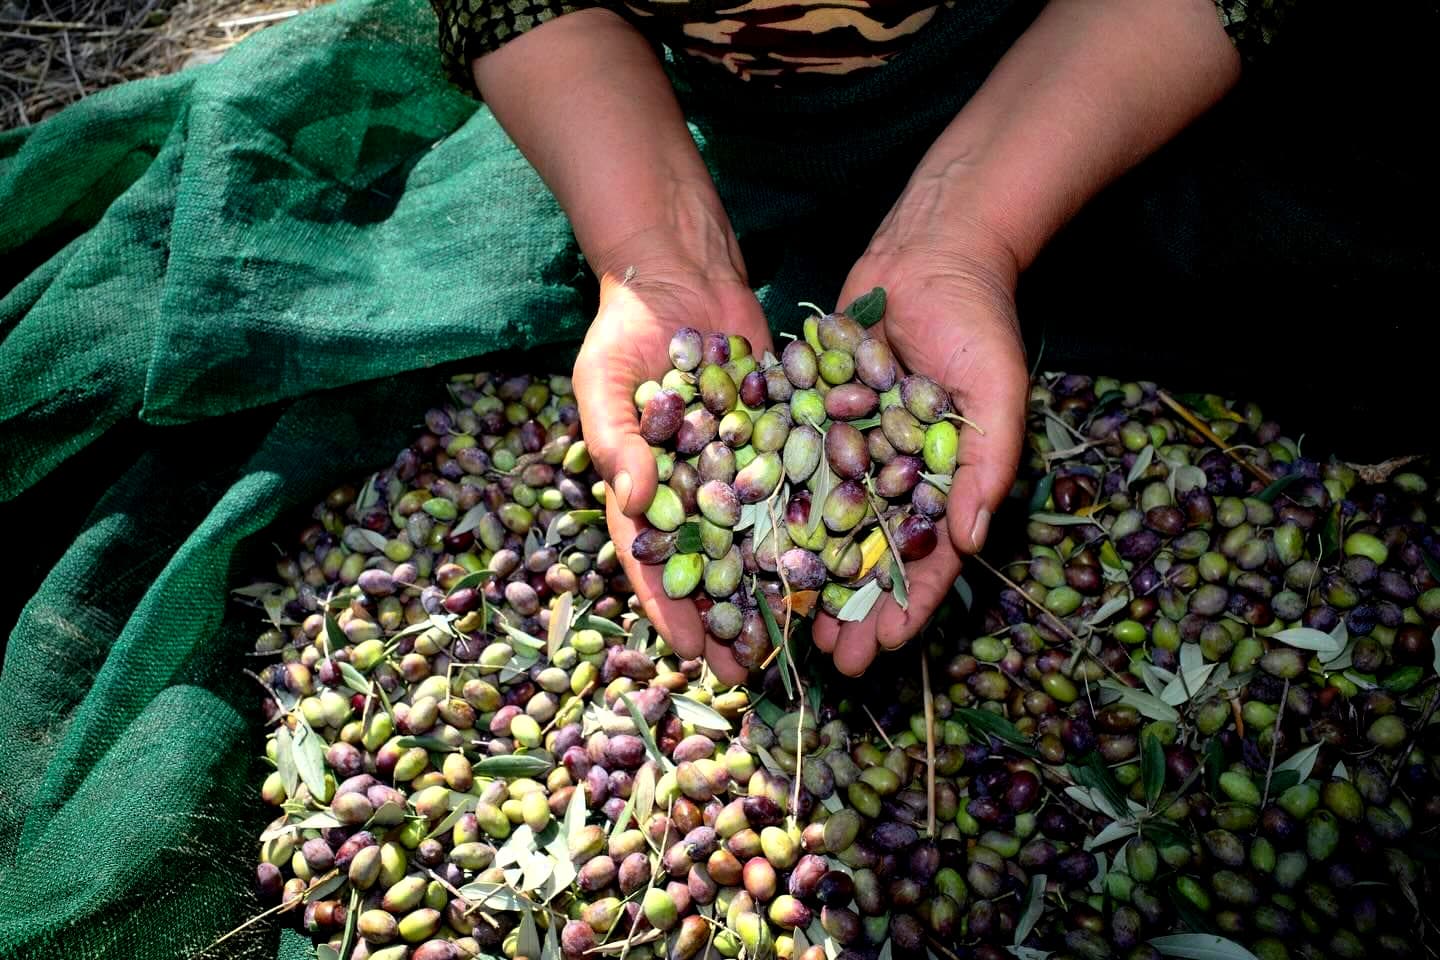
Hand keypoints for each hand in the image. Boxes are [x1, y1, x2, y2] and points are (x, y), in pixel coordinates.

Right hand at [573, 231, 772, 683]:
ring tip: (800, 636)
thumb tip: (633, 501)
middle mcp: (695, 488)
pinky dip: (817, 522)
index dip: (672, 609)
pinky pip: (799, 486)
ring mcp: (740, 466)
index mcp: (645, 488)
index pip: (654, 560)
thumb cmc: (624, 331)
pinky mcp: (781, 437)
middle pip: (711, 565)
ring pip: (759, 538)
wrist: (679, 271)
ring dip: (776, 587)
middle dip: (730, 618)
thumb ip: (616, 441)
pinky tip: (840, 561)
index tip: (695, 651)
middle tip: (753, 668)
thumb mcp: (604, 383)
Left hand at [812, 219, 1029, 675]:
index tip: (885, 647)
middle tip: (827, 659)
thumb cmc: (978, 324)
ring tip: (785, 620)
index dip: (908, 605)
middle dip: (850, 607)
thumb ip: (985, 467)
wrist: (931, 251)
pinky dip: (771, 505)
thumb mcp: (996, 396)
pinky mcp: (811, 416)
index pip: (927, 559)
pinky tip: (747, 544)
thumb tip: (969, 541)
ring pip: (822, 525)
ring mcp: (850, 448)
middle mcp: (892, 475)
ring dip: (806, 573)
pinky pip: (789, 468)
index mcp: (941, 482)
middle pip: (867, 555)